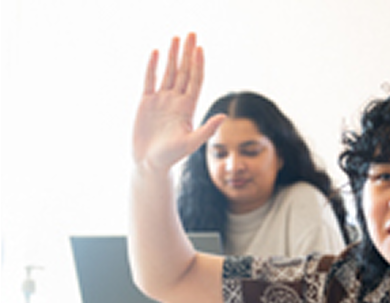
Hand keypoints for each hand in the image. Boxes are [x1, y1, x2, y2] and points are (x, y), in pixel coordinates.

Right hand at [132, 33, 224, 176]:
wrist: (150, 163)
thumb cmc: (171, 156)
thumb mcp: (191, 143)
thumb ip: (207, 129)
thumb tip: (224, 116)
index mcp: (188, 108)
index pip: (195, 81)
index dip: (198, 64)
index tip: (200, 48)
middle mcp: (176, 101)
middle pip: (183, 72)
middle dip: (187, 53)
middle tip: (191, 34)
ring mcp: (161, 101)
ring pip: (168, 73)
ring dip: (171, 55)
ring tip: (175, 37)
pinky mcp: (146, 103)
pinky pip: (149, 80)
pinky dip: (152, 66)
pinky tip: (155, 52)